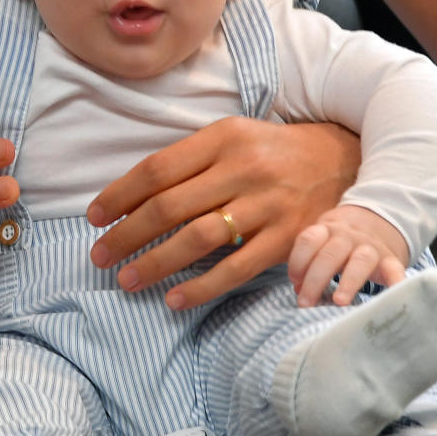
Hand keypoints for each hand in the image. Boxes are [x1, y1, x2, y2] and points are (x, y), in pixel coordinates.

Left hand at [87, 115, 360, 309]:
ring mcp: (267, 205)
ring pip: (198, 238)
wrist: (342, 159)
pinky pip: (237, 268)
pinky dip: (202, 287)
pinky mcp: (288, 237)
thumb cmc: (271, 151)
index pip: (158, 169)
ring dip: (155, 263)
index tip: (94, 217)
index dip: (120, 195)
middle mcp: (243, 168)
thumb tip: (133, 196)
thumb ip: (189, 161)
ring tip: (126, 279)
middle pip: (170, 206)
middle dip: (127, 234)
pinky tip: (175, 299)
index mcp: (223, 137)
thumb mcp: (232, 137)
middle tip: (98, 256)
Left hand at [288, 204, 408, 307]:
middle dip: (315, 279)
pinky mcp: (390, 260)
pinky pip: (394, 270)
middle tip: (305, 303)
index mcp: (327, 230)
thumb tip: (299, 290)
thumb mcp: (324, 241)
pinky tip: (393, 296)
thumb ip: (310, 262)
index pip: (310, 239)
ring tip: (339, 302)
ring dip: (348, 282)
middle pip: (330, 254)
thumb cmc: (341, 241)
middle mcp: (348, 236)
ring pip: (360, 261)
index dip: (299, 260)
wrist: (377, 221)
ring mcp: (371, 247)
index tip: (294, 281)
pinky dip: (395, 282)